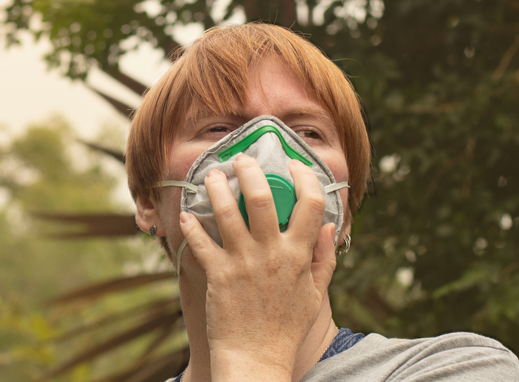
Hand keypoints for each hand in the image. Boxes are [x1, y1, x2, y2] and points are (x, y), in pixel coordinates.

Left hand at [179, 155, 336, 379]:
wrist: (257, 359)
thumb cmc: (286, 328)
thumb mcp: (315, 294)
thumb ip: (323, 258)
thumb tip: (331, 227)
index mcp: (298, 256)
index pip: (311, 205)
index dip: (305, 178)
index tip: (293, 165)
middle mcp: (272, 254)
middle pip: (263, 198)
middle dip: (250, 171)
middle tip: (240, 160)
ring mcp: (243, 263)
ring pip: (227, 213)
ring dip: (215, 189)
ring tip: (210, 176)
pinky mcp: (218, 275)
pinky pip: (201, 242)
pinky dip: (191, 226)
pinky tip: (187, 215)